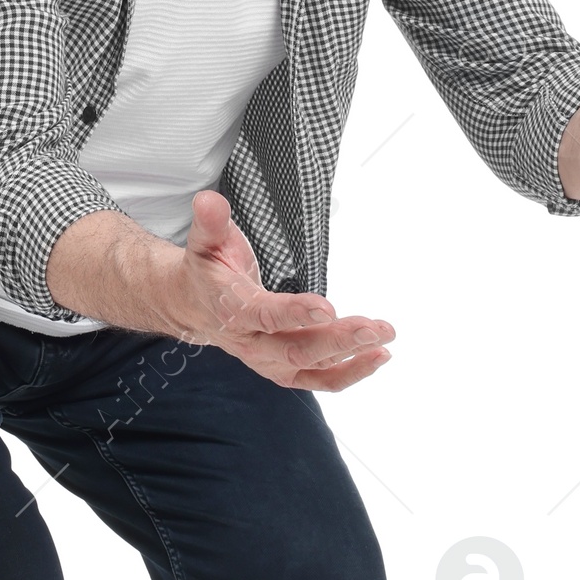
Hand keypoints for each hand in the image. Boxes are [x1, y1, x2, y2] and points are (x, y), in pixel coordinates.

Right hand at [168, 191, 393, 391]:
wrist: (195, 306)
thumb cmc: (209, 270)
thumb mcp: (206, 241)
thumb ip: (211, 222)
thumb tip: (209, 200)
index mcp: (231, 309)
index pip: (264, 315)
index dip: (295, 313)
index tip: (327, 307)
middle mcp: (250, 342)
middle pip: (295, 347)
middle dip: (337, 339)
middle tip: (372, 328)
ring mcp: (268, 360)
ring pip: (312, 364)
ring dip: (351, 355)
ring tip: (384, 338)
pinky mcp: (284, 368)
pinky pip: (318, 379)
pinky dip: (350, 373)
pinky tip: (378, 356)